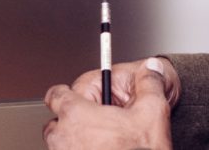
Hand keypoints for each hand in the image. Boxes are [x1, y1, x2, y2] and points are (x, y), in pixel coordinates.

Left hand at [43, 57, 173, 149]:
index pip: (55, 95)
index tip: (71, 95)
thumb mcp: (153, 112)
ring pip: (60, 145)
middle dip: (70, 122)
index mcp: (76, 113)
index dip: (65, 93)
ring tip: (97, 144)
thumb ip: (149, 83)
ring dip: (73, 142)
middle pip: (56, 123)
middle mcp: (63, 137)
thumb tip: (152, 68)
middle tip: (92, 125)